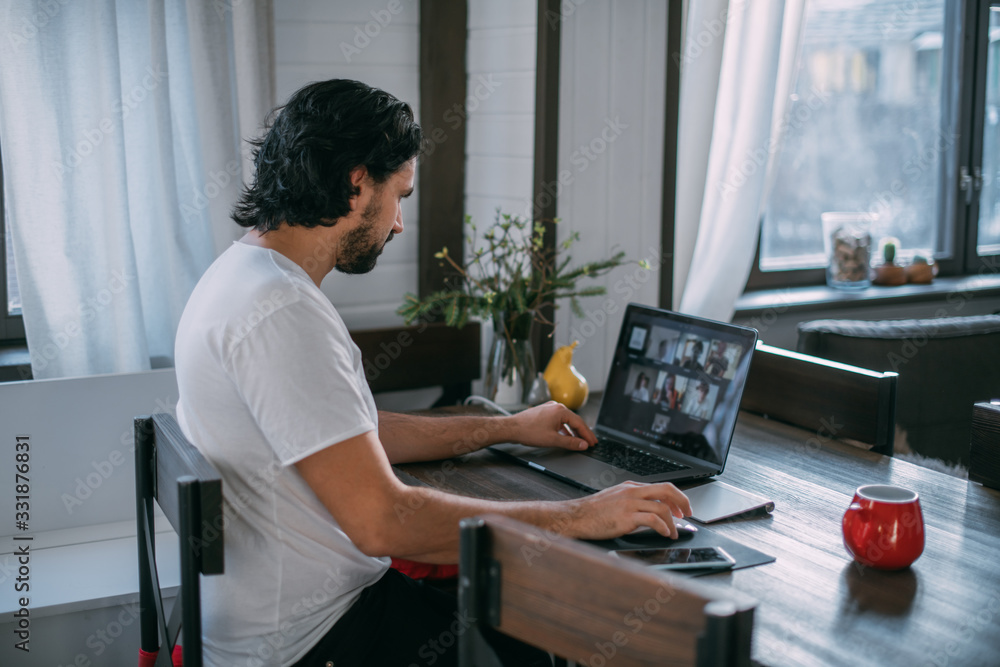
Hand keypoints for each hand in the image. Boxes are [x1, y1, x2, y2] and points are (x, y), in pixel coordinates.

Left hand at [508, 401, 597, 450]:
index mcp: (560, 410)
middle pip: (574, 420)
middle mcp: (556, 406)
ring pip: (566, 420)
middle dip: (582, 432)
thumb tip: (583, 444)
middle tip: (591, 442)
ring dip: (573, 431)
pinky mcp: (544, 412)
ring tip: (580, 441)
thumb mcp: (553, 439)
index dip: (588, 434)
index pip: (580, 423)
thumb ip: (570, 442)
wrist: (511, 428)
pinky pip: (558, 420)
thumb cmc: (529, 432)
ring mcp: (549, 408)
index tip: (593, 442)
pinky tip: (566, 436)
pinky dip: (564, 428)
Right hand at [560, 481, 692, 539]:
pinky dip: (663, 527)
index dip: (676, 498)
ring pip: (662, 507)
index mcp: (630, 487)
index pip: (661, 487)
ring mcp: (629, 504)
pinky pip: (652, 519)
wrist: (575, 517)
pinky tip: (665, 533)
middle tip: (688, 514)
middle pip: (666, 491)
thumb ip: (631, 500)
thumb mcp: (614, 499)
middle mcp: (632, 492)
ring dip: (673, 522)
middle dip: (682, 502)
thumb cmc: (592, 511)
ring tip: (674, 533)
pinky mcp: (626, 517)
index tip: (681, 508)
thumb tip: (649, 509)